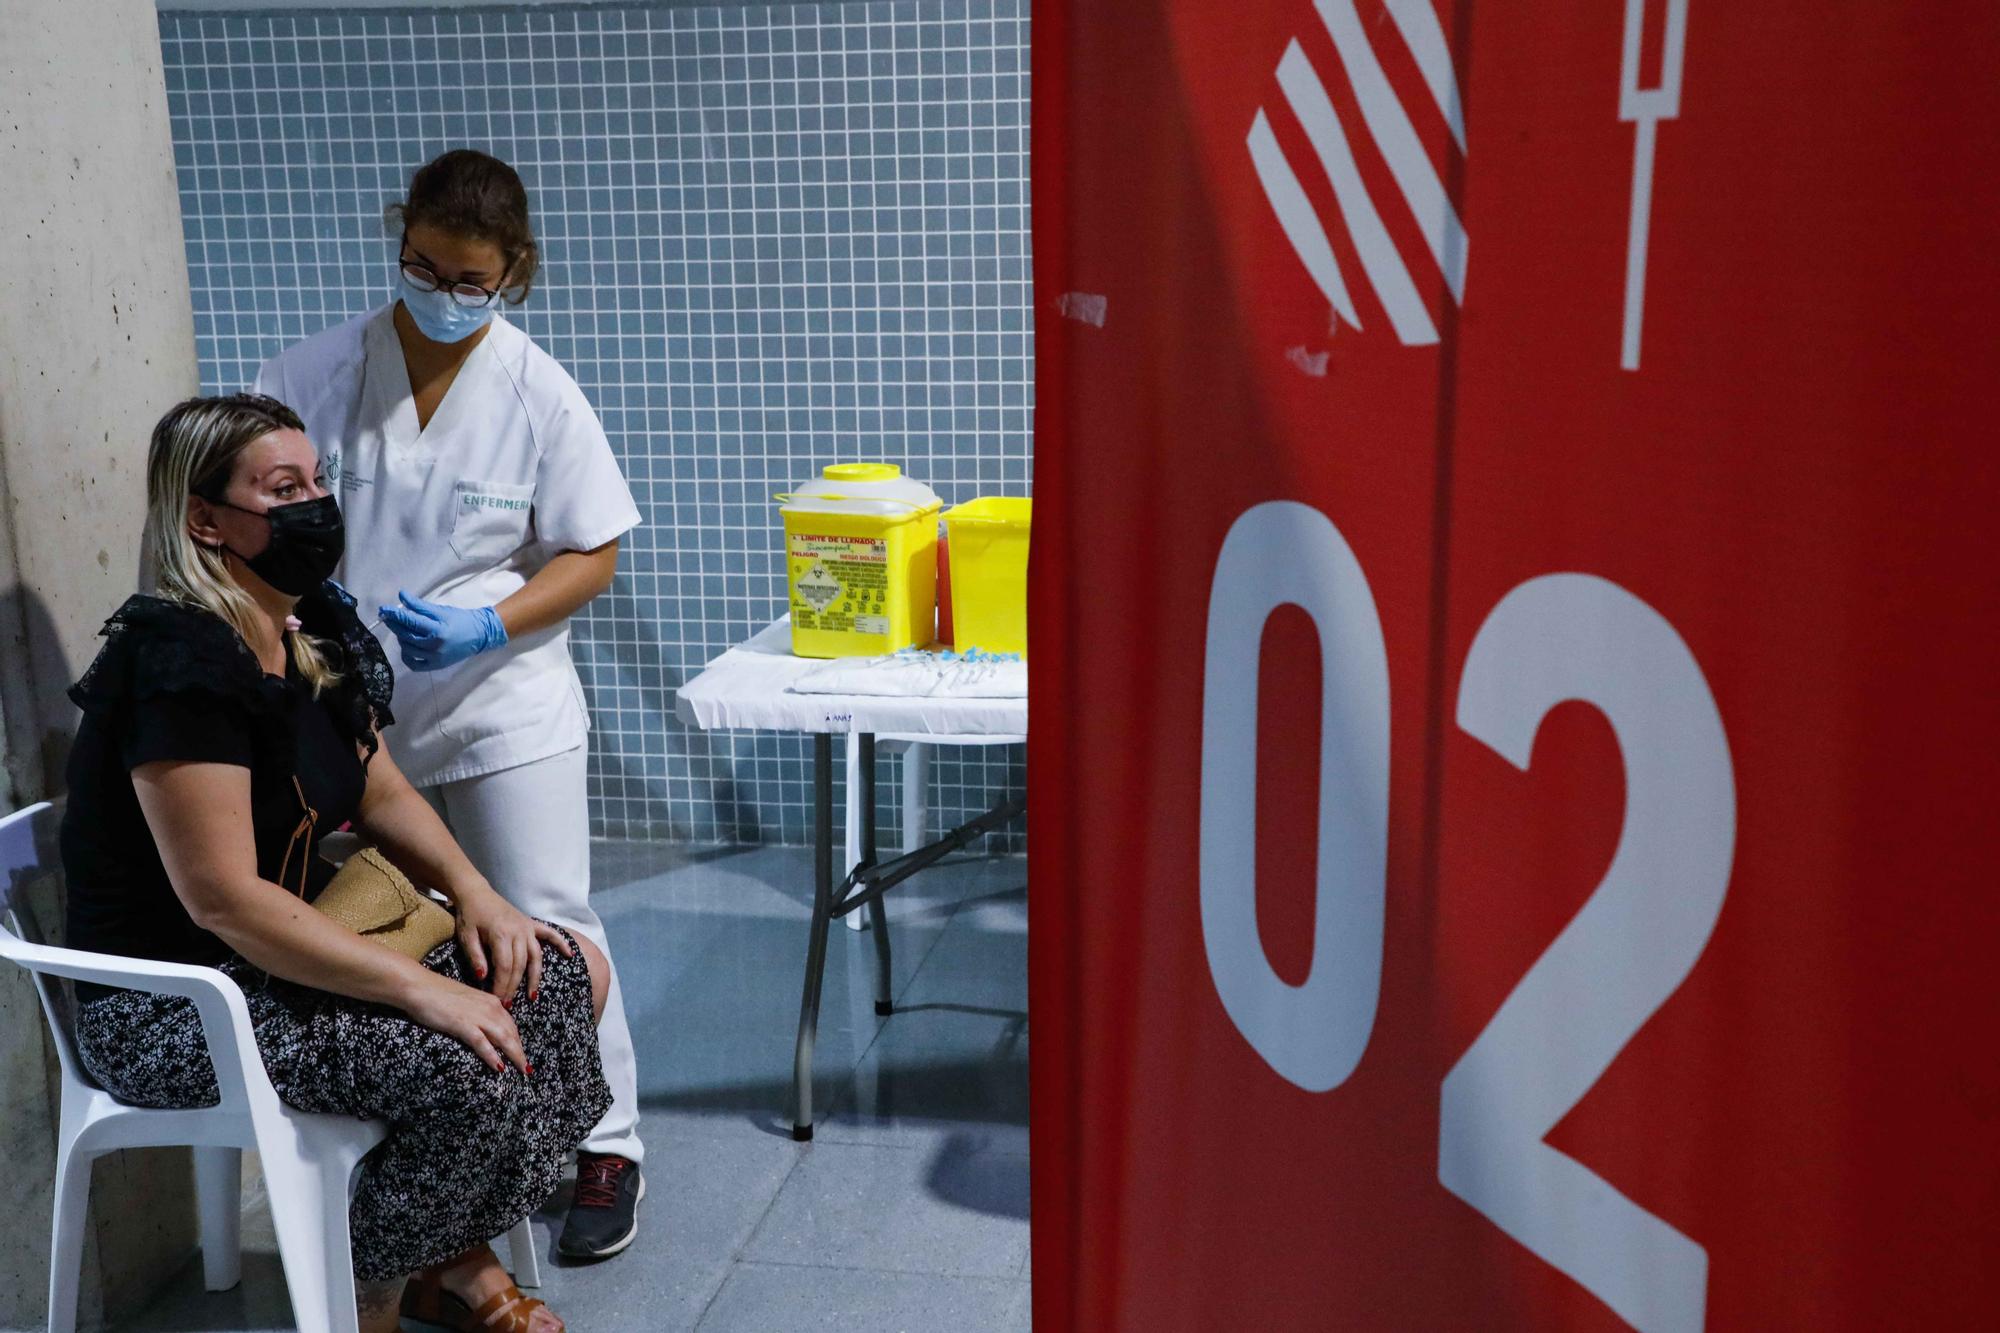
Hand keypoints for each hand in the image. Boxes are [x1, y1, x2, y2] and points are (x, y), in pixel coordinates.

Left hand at [378, 591, 505, 671]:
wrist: (479, 635)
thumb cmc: (460, 620)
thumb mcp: (441, 610)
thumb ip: (419, 605)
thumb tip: (401, 596)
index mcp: (437, 629)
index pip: (410, 621)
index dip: (394, 614)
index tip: (383, 609)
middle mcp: (435, 646)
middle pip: (406, 635)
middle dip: (394, 624)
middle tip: (388, 616)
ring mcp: (434, 658)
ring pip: (407, 648)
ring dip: (401, 637)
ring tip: (403, 629)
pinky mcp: (435, 666)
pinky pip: (413, 663)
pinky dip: (406, 655)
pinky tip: (407, 646)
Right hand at [401, 970, 529, 1074]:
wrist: (419, 986)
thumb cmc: (438, 994)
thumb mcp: (466, 1003)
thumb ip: (478, 1014)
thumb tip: (484, 1029)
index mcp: (491, 1001)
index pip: (511, 1024)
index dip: (518, 1041)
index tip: (522, 1054)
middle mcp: (490, 1007)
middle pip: (512, 1033)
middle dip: (520, 1052)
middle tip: (527, 1069)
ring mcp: (477, 1016)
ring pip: (503, 1038)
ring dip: (514, 1056)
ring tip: (522, 1071)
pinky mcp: (463, 1024)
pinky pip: (482, 1043)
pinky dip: (492, 1056)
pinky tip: (499, 1067)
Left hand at [453, 882, 576, 1009]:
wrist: (476, 893)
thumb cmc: (469, 916)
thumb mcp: (466, 936)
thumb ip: (475, 957)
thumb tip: (482, 977)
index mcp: (501, 935)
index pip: (505, 967)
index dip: (502, 986)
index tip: (498, 1001)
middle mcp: (518, 932)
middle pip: (520, 965)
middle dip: (515, 987)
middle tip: (509, 1005)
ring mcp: (527, 928)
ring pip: (536, 956)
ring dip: (535, 977)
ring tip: (532, 996)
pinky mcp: (531, 924)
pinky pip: (549, 934)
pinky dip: (560, 943)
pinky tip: (569, 954)